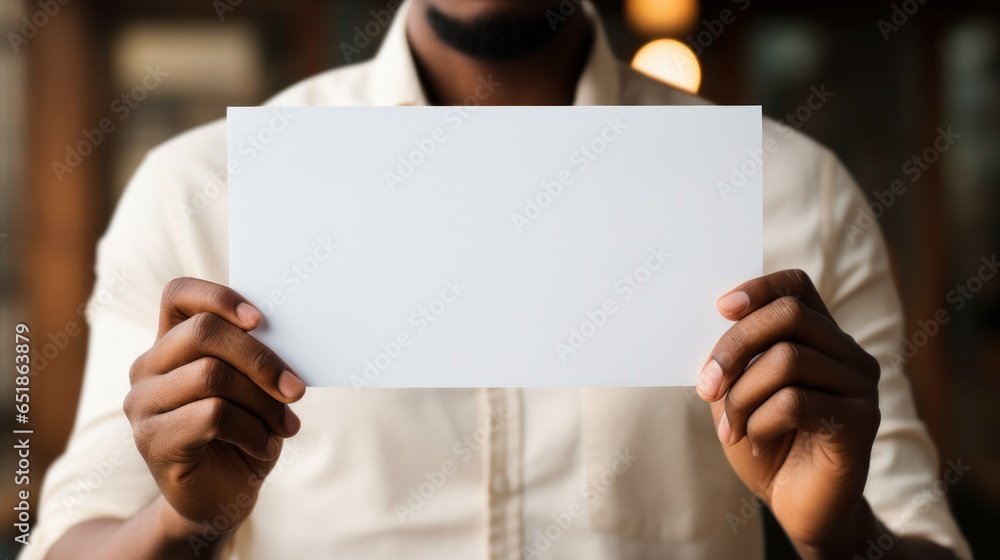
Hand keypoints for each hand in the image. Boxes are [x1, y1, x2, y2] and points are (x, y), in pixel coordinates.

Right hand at [124, 278, 305, 533]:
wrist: (222, 497)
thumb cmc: (243, 434)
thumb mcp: (255, 390)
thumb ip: (255, 358)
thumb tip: (289, 336)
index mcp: (172, 344)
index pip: (178, 295)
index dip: (218, 296)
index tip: (260, 319)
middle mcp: (148, 367)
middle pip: (203, 333)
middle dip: (260, 359)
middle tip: (296, 389)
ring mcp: (143, 404)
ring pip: (211, 375)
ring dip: (262, 402)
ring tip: (284, 425)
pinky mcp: (151, 439)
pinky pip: (212, 416)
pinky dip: (252, 431)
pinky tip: (263, 448)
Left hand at [696, 269, 880, 548]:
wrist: (797, 505)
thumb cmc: (765, 441)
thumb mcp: (738, 392)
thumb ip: (735, 356)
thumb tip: (715, 320)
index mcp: (819, 338)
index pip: (796, 286)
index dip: (758, 287)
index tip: (720, 308)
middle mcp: (847, 353)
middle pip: (788, 316)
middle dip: (735, 347)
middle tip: (706, 387)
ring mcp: (860, 385)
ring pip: (788, 360)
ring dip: (742, 396)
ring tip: (732, 427)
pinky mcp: (861, 421)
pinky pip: (796, 402)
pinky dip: (760, 421)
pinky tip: (755, 440)